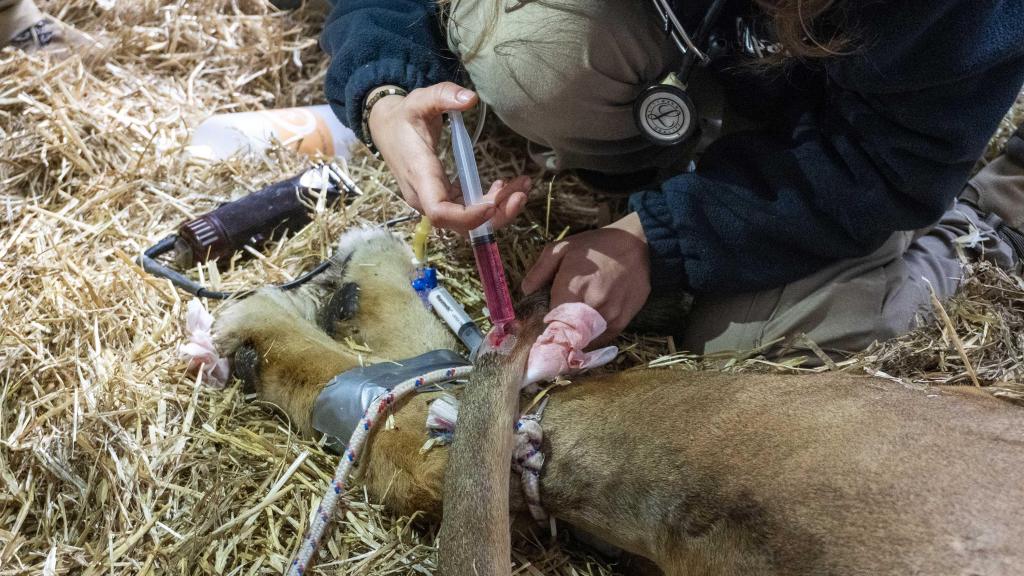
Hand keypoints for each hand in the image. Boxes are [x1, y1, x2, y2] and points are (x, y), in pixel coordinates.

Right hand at [368, 82, 529, 232]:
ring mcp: (434, 200)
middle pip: (460, 224)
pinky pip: (468, 210)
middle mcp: (425, 196)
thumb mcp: (419, 100)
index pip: (439, 211)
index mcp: (420, 175)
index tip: (492, 205)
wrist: (387, 129)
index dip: (467, 216)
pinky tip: (505, 185)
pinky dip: (490, 202)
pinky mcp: (443, 198)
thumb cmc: (403, 117)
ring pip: (468, 221)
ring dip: (499, 210)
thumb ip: (443, 95)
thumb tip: (470, 98)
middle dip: (494, 216)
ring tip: (522, 187)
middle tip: (521, 195)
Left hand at [521, 213, 650, 344]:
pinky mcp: (622, 322)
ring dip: (574, 339)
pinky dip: (591, 338)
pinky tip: (587, 327)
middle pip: (565, 336)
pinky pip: (600, 340)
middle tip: (552, 331)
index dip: (542, 328)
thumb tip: (525, 291)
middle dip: (557, 335)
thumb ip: (540, 270)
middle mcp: (591, 306)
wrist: (639, 245)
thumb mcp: (563, 247)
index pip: (549, 323)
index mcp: (572, 288)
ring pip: (583, 342)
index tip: (538, 329)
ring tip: (570, 329)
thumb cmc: (599, 246)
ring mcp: (609, 316)